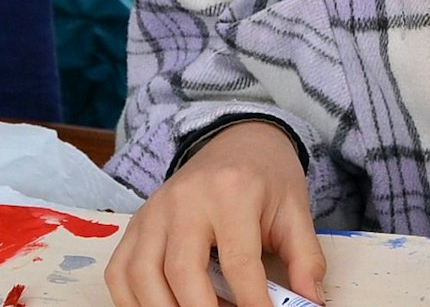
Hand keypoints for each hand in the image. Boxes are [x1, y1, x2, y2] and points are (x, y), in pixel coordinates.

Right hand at [104, 121, 323, 306]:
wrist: (239, 140)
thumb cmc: (268, 178)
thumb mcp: (296, 211)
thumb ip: (304, 259)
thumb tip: (310, 302)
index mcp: (233, 192)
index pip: (238, 261)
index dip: (251, 301)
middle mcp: (186, 200)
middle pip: (181, 270)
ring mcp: (155, 210)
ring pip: (140, 274)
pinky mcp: (137, 222)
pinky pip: (120, 270)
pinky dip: (132, 300)